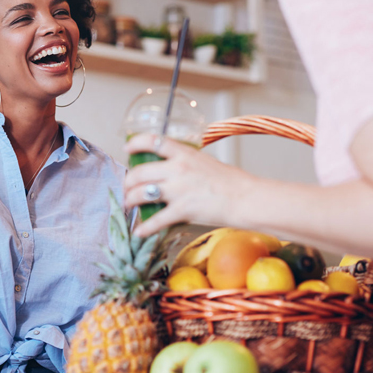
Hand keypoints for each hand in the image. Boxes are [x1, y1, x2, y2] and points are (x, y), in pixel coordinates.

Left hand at [124, 134, 255, 235]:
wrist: (244, 198)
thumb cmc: (230, 181)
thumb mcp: (204, 161)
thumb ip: (185, 163)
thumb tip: (170, 169)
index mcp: (184, 153)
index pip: (152, 141)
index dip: (135, 143)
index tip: (127, 149)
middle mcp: (177, 169)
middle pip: (139, 172)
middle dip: (128, 182)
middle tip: (127, 188)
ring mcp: (178, 190)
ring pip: (140, 194)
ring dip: (130, 201)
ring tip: (130, 205)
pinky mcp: (181, 210)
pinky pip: (155, 220)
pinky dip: (144, 228)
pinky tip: (139, 231)